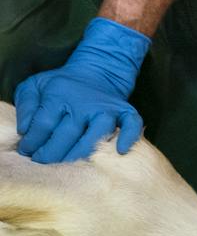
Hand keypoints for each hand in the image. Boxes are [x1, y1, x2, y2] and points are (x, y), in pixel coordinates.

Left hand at [15, 17, 149, 162]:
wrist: (99, 71)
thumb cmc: (62, 84)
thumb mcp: (35, 85)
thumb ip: (26, 105)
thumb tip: (25, 131)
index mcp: (60, 93)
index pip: (43, 125)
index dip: (31, 143)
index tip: (26, 151)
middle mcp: (85, 101)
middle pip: (68, 134)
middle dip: (51, 154)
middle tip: (42, 162)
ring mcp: (107, 107)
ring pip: (98, 134)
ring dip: (81, 153)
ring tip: (68, 164)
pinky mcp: (125, 111)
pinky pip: (132, 124)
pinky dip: (129, 137)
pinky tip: (120, 151)